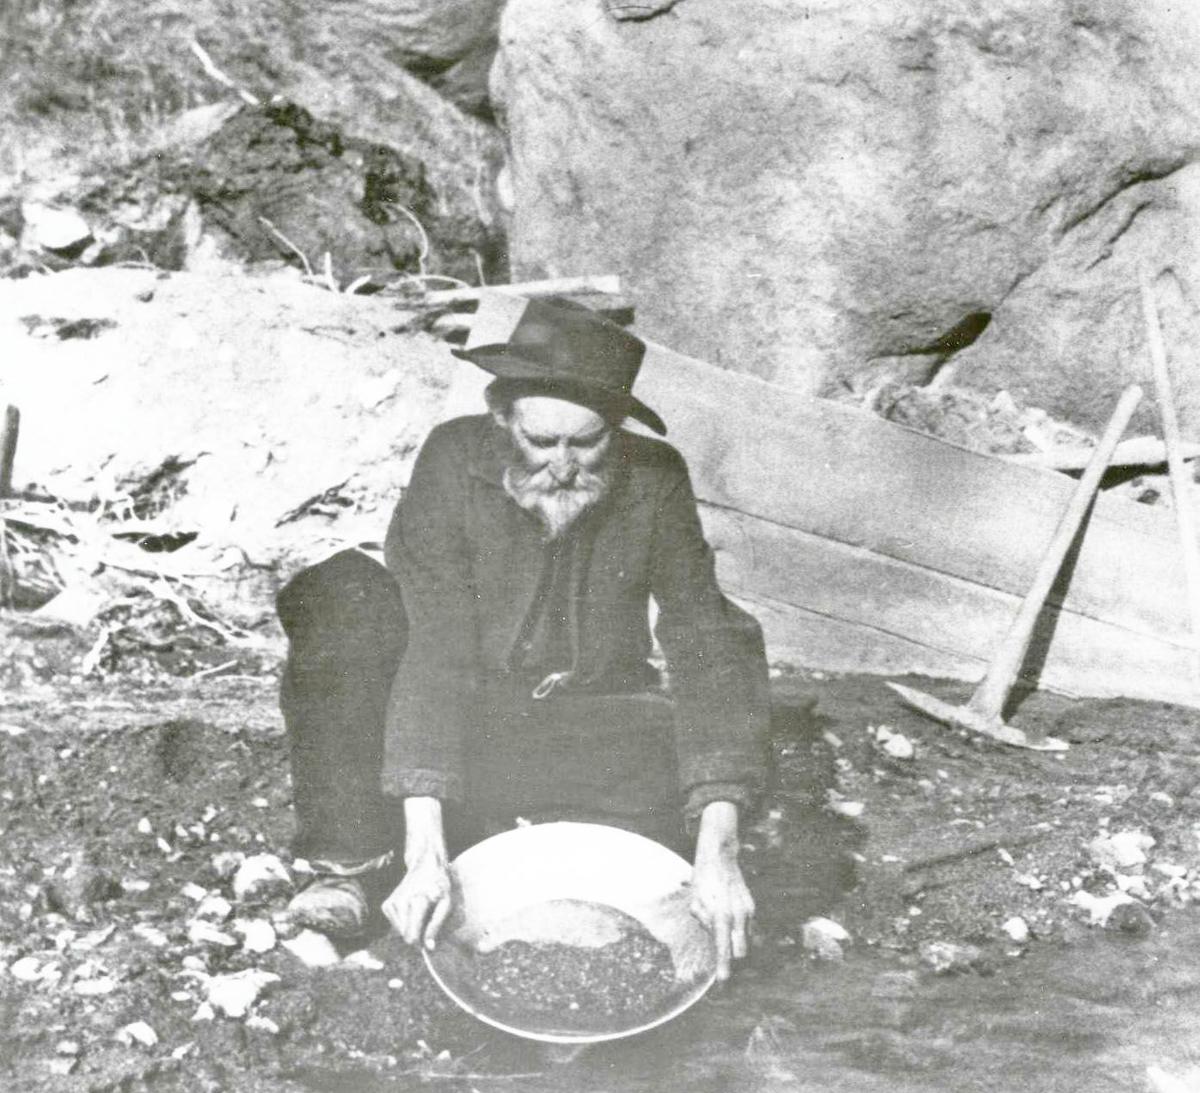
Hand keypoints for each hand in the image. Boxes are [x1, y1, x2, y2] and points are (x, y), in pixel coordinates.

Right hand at [383, 796, 451, 949]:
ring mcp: (391, 904)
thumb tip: (429, 948)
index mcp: (416, 902)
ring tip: (423, 911)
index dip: (421, 944)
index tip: (430, 941)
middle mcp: (400, 903)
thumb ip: (436, 926)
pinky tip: (414, 909)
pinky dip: (406, 922)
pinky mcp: (387, 905)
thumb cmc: (440, 884)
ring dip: (412, 927)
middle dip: (418, 934)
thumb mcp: (447, 904)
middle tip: (429, 920)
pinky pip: (396, 925)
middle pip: (406, 936)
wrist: (426, 865)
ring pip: (400, 932)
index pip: (411, 936)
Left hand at [690, 800, 754, 981]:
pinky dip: (740, 934)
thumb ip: (704, 922)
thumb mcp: (695, 902)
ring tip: (724, 942)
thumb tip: (714, 937)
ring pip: (747, 942)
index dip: (724, 968)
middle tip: (724, 968)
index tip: (723, 984)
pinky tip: (729, 928)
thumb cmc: (703, 880)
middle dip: (734, 962)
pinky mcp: (752, 907)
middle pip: (742, 952)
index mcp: (721, 916)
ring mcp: (748, 911)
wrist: (720, 857)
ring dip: (736, 947)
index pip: (724, 950)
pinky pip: (748, 930)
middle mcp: (738, 916)